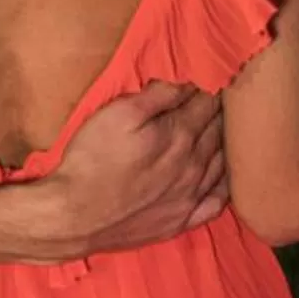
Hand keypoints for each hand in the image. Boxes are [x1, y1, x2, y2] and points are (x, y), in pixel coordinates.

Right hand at [32, 80, 226, 259]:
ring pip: (221, 163)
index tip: (210, 76)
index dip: (209, 87)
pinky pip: (217, 202)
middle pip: (217, 131)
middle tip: (220, 98)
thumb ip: (157, 95)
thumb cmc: (92, 159)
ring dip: (225, 142)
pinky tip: (221, 175)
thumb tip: (186, 83)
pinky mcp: (180, 221)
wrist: (73, 216)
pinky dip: (224, 184)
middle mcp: (193, 165)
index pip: (206, 103)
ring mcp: (189, 196)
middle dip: (219, 111)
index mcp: (179, 135)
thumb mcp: (118, 113)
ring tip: (222, 128)